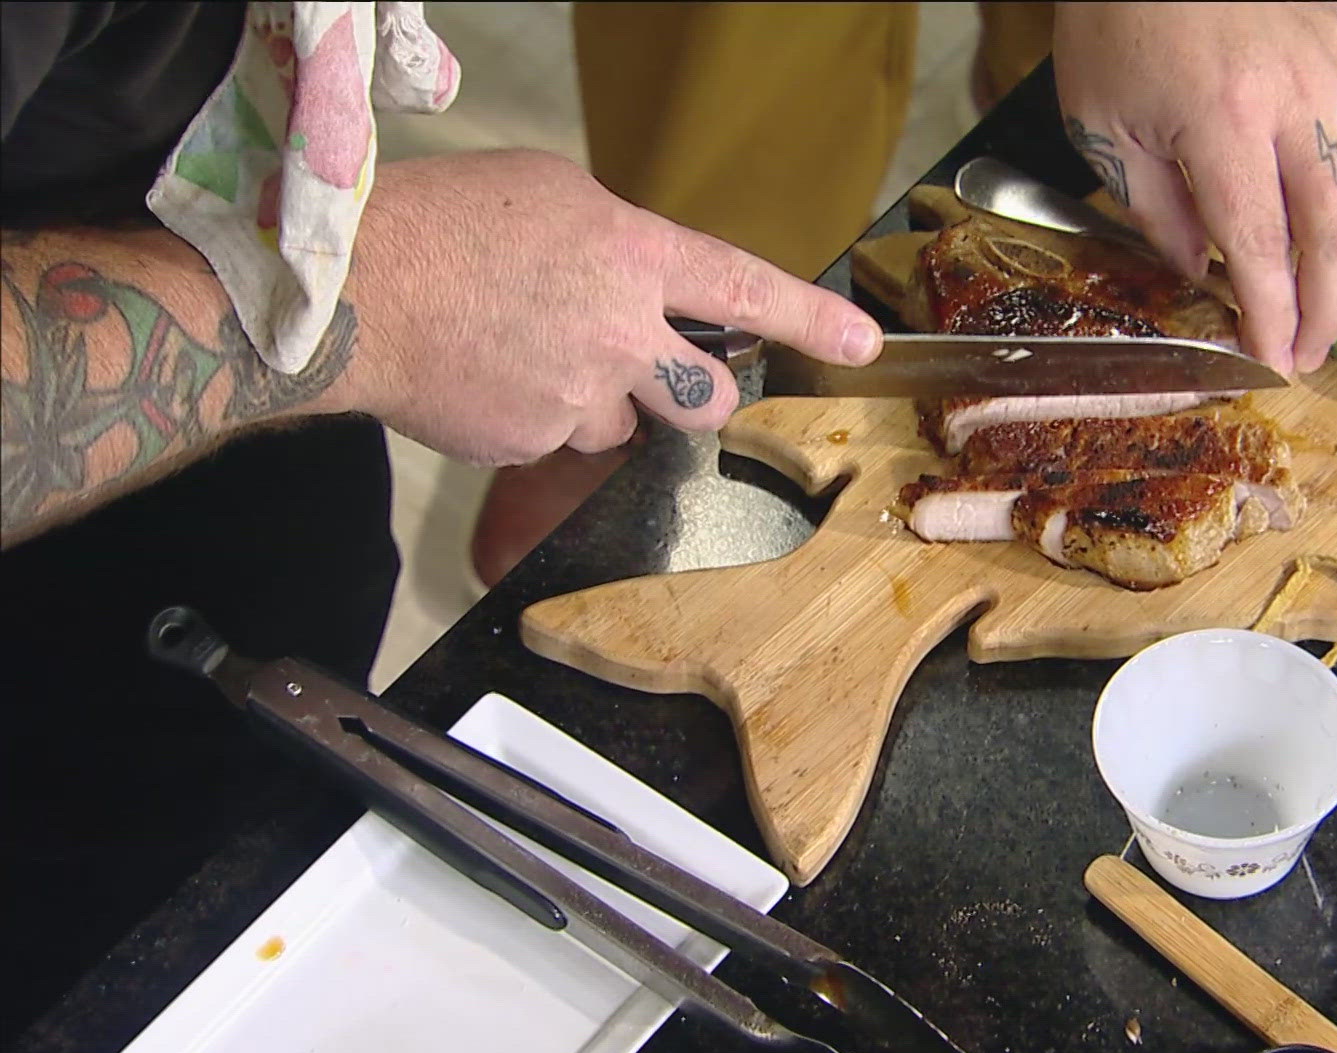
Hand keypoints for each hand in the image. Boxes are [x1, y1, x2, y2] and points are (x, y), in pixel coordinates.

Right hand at [340, 150, 881, 464]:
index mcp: (630, 255)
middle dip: (692, 395)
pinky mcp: (530, 443)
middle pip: (705, 397)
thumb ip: (616, 244)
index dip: (808, 318)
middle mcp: (620, 333)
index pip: (742, 289)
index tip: (859, 341)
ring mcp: (576, 397)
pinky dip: (529, 417)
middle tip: (652, 373)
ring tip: (522, 355)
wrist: (349, 293)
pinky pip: (551, 440)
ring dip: (591, 402)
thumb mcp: (548, 196)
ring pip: (619, 424)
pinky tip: (485, 377)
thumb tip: (641, 278)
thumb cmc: (436, 225)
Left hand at [1052, 2, 1336, 375]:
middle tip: (1310, 351)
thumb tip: (1201, 271)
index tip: (1273, 358)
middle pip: (1336, 231)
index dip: (1273, 315)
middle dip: (1327, 308)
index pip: (1263, 247)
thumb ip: (1155, 209)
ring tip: (1332, 288)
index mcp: (1222, 123)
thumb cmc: (1119, 21)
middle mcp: (1292, 100)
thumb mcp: (1103, 126)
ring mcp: (1334, 70)